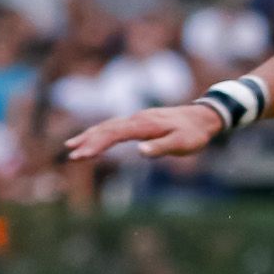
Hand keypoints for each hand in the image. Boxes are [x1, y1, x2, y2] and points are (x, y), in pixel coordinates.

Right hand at [64, 103, 222, 161]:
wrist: (202, 117)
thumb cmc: (194, 134)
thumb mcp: (183, 143)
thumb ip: (162, 147)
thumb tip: (140, 152)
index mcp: (145, 124)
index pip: (115, 133)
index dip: (97, 144)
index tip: (82, 155)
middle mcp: (137, 118)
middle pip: (106, 129)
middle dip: (88, 142)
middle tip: (71, 156)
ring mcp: (137, 118)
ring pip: (108, 125)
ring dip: (89, 135)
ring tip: (71, 146)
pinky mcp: (138, 121)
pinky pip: (114, 126)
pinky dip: (100, 132)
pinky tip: (92, 138)